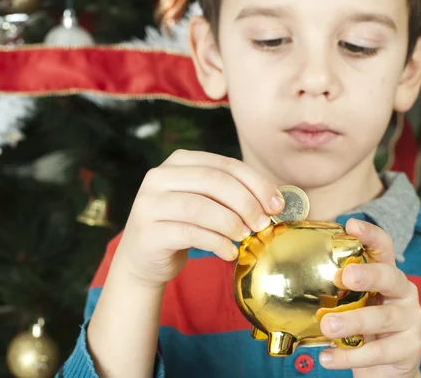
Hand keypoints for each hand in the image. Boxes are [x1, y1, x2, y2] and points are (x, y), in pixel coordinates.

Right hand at [117, 149, 284, 287]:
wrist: (144, 259)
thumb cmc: (184, 227)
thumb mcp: (207, 203)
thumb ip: (232, 195)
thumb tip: (277, 202)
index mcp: (179, 161)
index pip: (225, 164)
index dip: (256, 183)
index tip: (276, 205)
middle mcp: (160, 176)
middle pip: (214, 181)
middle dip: (246, 203)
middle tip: (263, 224)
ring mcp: (149, 203)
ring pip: (200, 207)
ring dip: (231, 223)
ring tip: (246, 238)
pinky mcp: (148, 231)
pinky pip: (190, 233)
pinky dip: (216, 242)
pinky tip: (228, 252)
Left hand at [319, 219, 420, 377]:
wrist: (385, 368)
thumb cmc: (362, 328)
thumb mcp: (351, 302)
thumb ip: (335, 288)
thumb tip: (292, 271)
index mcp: (386, 275)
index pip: (383, 248)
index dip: (370, 235)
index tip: (351, 224)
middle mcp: (403, 292)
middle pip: (389, 277)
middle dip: (368, 275)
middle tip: (344, 276)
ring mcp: (410, 320)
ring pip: (382, 318)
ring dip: (353, 321)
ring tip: (327, 327)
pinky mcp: (409, 348)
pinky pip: (378, 352)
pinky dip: (350, 357)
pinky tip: (327, 358)